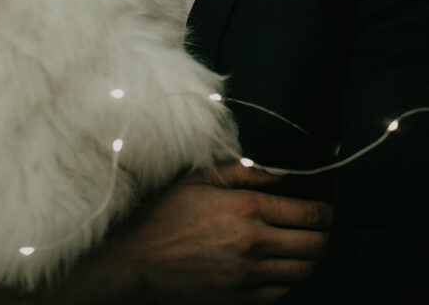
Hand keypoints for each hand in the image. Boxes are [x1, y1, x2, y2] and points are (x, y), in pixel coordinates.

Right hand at [127, 161, 332, 304]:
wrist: (138, 259)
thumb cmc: (166, 211)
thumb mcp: (200, 177)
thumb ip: (245, 172)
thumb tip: (283, 172)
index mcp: (247, 209)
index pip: (309, 214)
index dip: (326, 211)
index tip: (327, 208)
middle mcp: (255, 245)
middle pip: (315, 246)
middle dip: (326, 235)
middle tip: (322, 227)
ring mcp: (249, 277)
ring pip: (303, 272)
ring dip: (311, 259)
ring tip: (306, 247)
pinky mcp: (241, 300)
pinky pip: (282, 293)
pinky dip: (290, 281)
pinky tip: (281, 268)